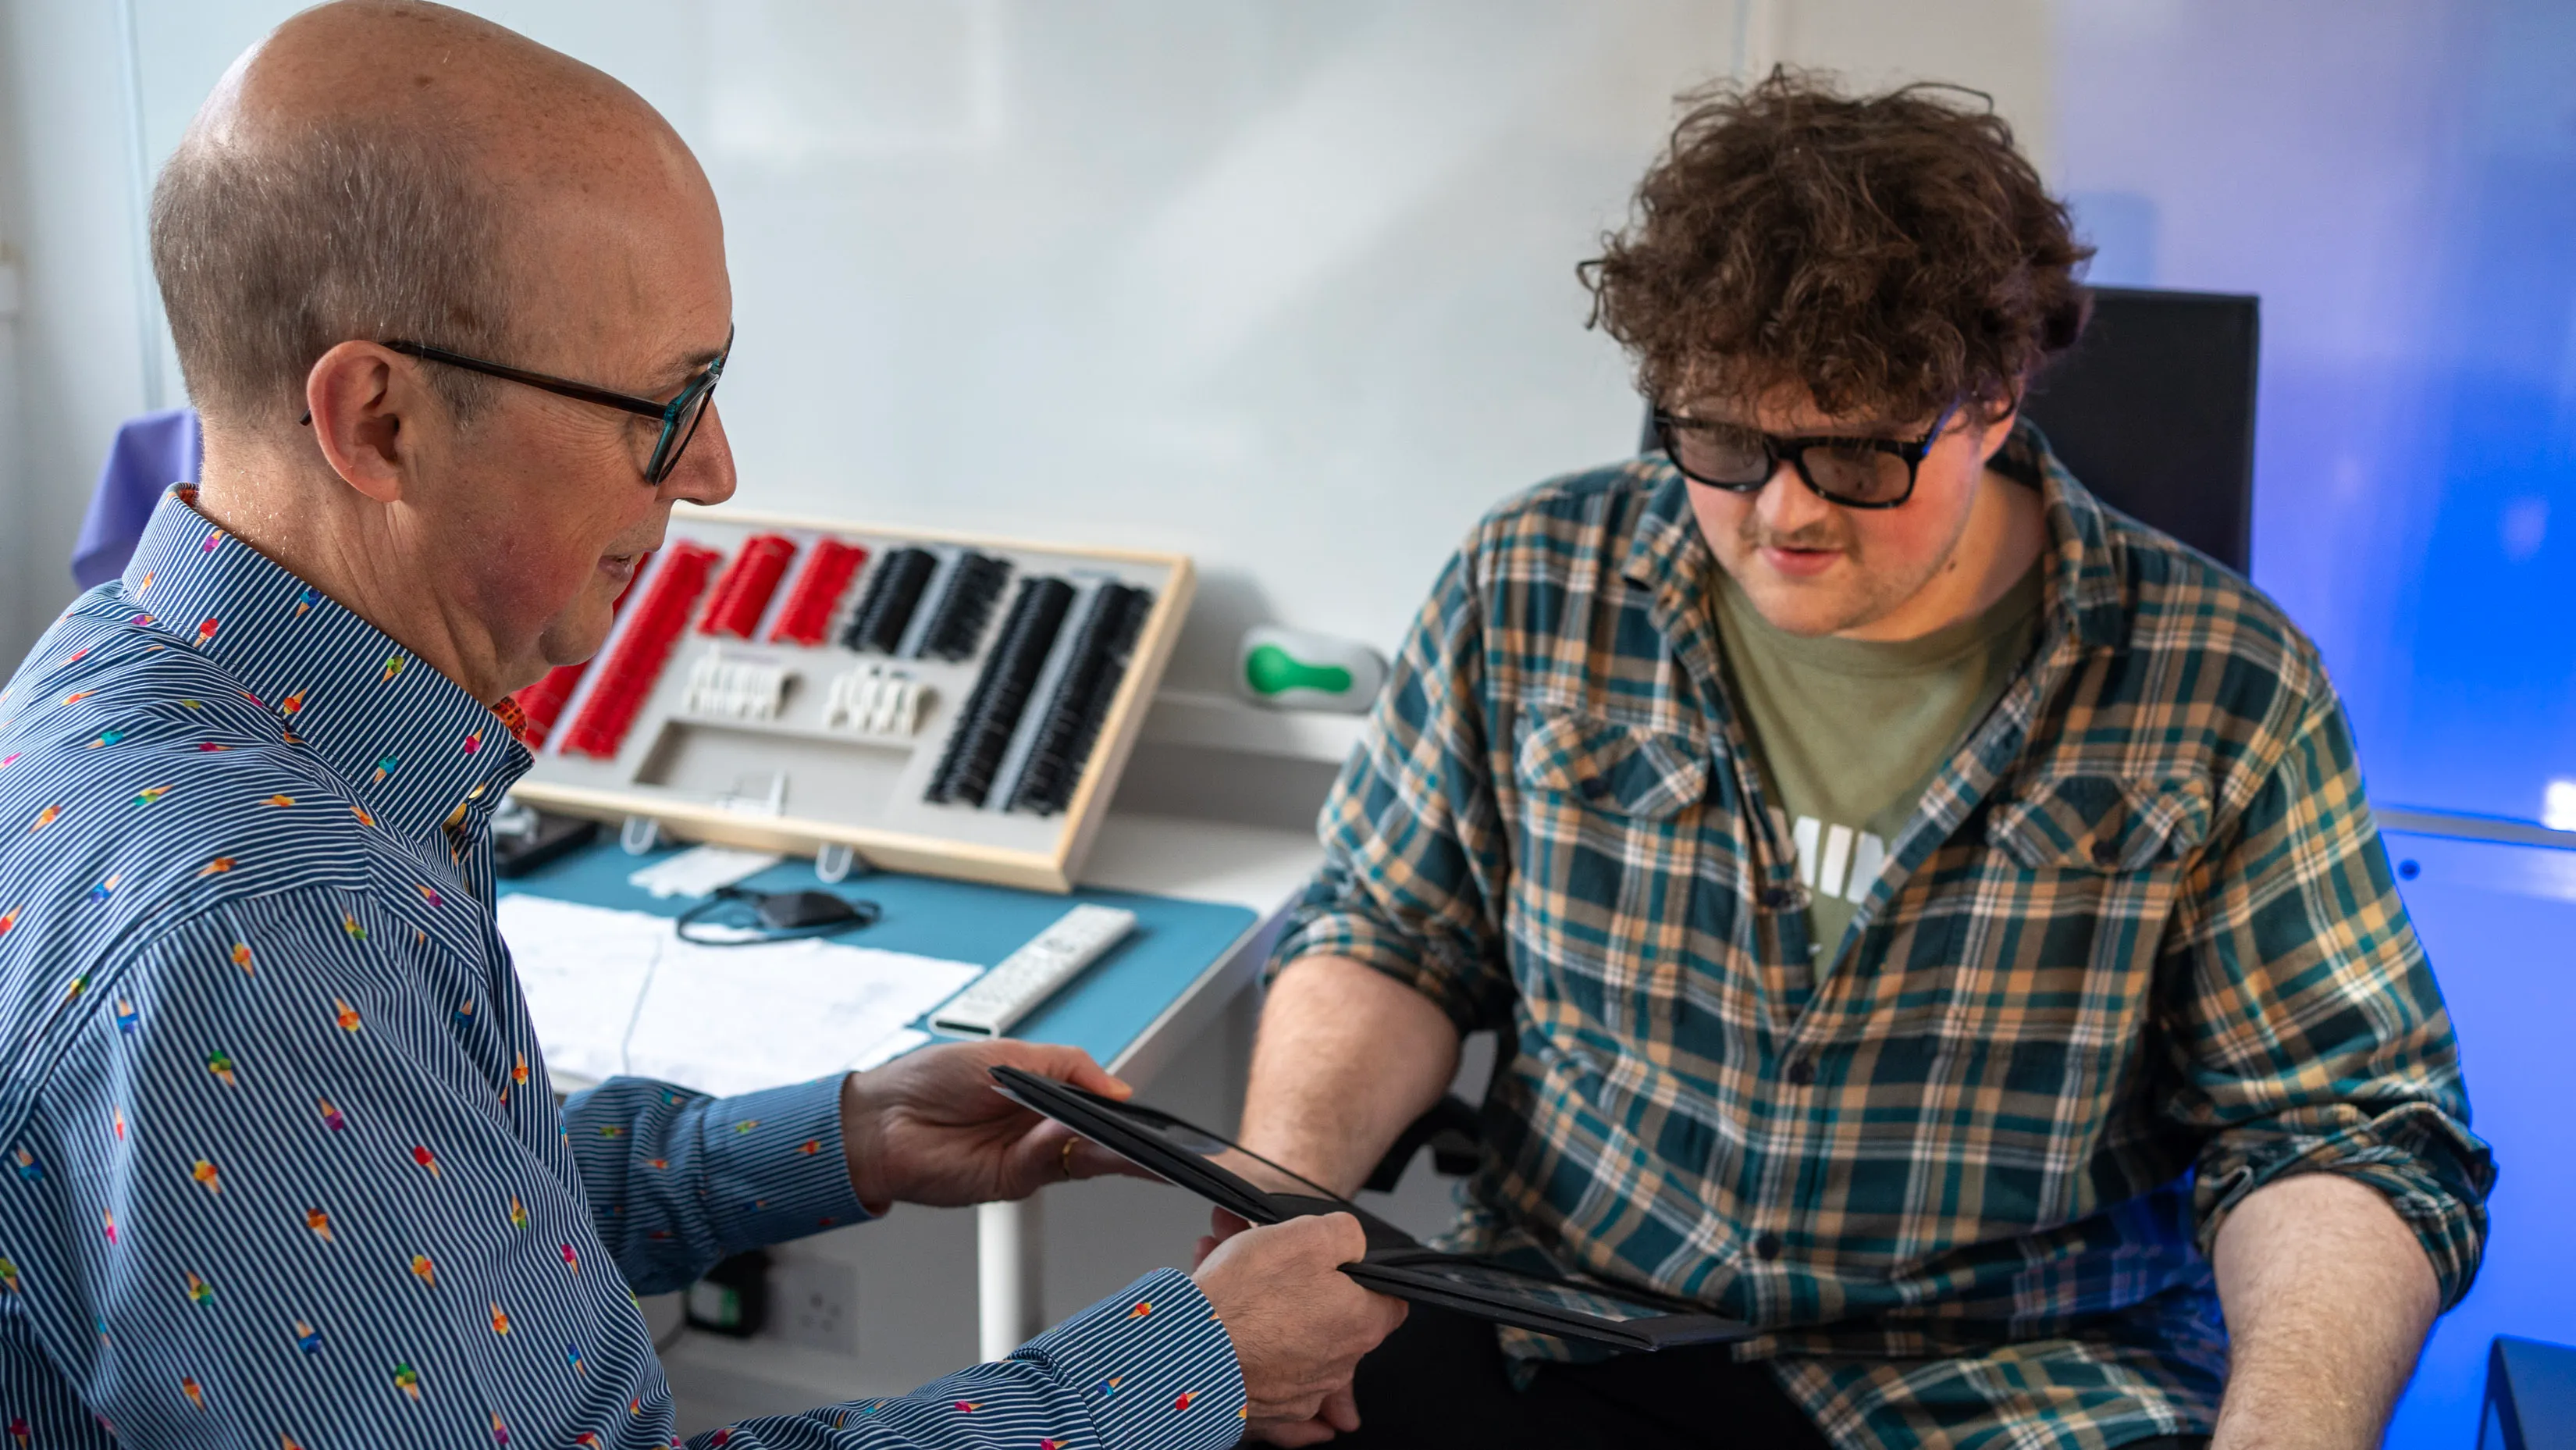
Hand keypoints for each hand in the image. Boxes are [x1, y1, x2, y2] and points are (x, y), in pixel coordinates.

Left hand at [837, 1041, 1143, 1211]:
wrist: (879, 1120)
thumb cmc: (928, 1080)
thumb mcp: (1006, 1054)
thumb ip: (1068, 1066)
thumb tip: (1119, 1088)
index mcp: (1045, 1093)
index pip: (1102, 1106)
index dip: (1132, 1113)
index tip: (1164, 1119)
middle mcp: (1043, 1128)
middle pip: (1106, 1138)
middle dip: (1141, 1142)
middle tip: (1173, 1142)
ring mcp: (1030, 1157)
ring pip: (1089, 1157)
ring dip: (1117, 1151)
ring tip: (1139, 1140)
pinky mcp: (1013, 1181)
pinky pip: (1051, 1164)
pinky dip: (1063, 1147)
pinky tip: (1067, 1129)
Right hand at [1193, 1212, 1406, 1445]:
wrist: (1185, 1353)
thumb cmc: (1245, 1298)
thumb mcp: (1307, 1235)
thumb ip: (1345, 1234)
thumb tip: (1353, 1243)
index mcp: (1360, 1325)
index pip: (1389, 1302)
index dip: (1365, 1276)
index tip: (1342, 1264)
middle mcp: (1336, 1367)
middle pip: (1331, 1316)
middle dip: (1297, 1281)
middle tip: (1260, 1253)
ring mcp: (1299, 1393)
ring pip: (1290, 1340)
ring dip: (1263, 1306)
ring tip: (1221, 1266)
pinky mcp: (1262, 1409)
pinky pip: (1266, 1381)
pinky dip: (1255, 1356)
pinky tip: (1232, 1322)